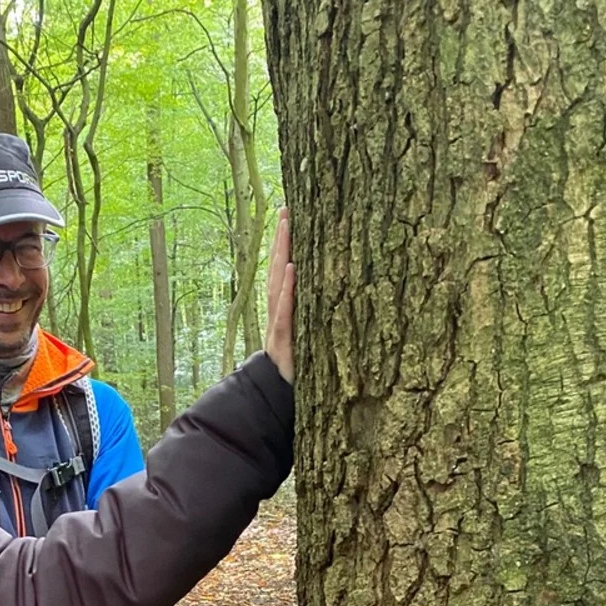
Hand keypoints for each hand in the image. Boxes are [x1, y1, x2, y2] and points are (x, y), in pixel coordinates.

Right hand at [264, 208, 294, 383]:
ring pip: (278, 283)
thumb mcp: (307, 336)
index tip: (289, 216)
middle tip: (286, 209)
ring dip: (282, 254)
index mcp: (284, 310)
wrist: (279, 396)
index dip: (283, 244)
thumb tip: (327, 289)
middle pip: (277, 269)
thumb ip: (311, 314)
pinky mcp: (284, 340)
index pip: (282, 270)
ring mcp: (279, 324)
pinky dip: (287, 290)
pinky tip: (292, 269)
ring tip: (286, 227)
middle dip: (280, 240)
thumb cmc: (297, 365)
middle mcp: (278, 312)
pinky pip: (285, 311)